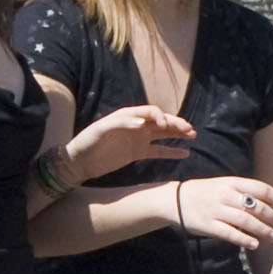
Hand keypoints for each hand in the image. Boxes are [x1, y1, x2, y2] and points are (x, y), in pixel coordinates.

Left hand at [64, 104, 193, 180]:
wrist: (80, 161)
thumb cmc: (88, 142)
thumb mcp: (101, 130)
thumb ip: (121, 124)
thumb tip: (142, 123)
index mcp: (128, 116)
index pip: (150, 112)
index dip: (160, 116)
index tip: (165, 126)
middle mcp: (136, 125)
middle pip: (161, 121)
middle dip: (175, 123)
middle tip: (190, 130)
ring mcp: (138, 139)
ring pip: (163, 134)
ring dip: (177, 134)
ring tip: (192, 135)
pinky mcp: (138, 152)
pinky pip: (158, 151)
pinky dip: (171, 152)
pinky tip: (185, 152)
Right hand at [172, 175, 272, 249]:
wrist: (175, 199)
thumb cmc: (205, 193)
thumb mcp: (224, 185)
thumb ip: (243, 191)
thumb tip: (268, 201)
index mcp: (232, 182)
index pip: (261, 188)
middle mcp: (226, 195)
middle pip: (256, 206)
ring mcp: (216, 210)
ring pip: (245, 220)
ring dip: (262, 230)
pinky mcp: (208, 225)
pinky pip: (229, 233)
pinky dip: (243, 239)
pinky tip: (254, 244)